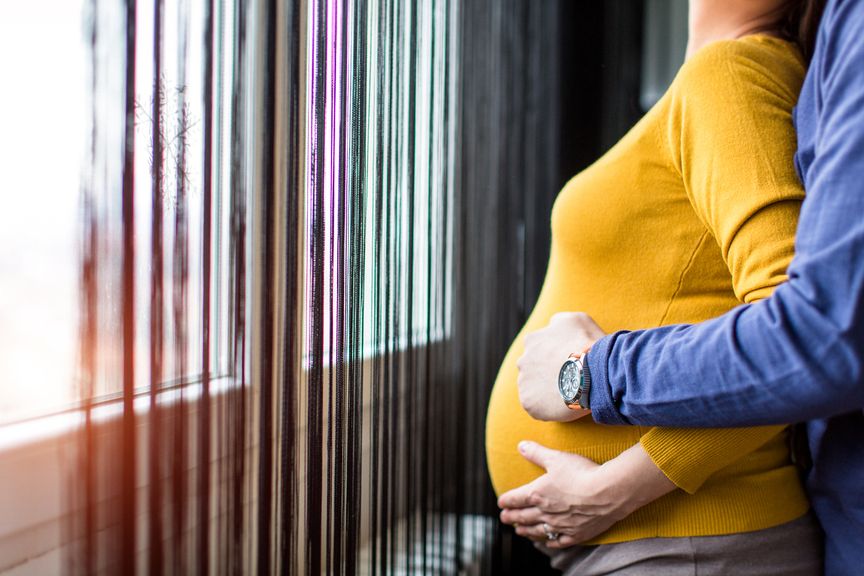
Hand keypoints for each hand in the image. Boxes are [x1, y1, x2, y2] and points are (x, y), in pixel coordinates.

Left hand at [498, 441, 675, 548]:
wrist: (608, 492)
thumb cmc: (581, 473)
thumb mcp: (556, 458)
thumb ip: (536, 453)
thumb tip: (521, 446)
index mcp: (537, 494)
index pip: (515, 499)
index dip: (506, 501)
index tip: (500, 503)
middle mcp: (545, 513)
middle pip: (523, 517)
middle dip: (512, 517)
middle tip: (504, 519)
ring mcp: (560, 526)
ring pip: (538, 531)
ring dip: (526, 531)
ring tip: (519, 531)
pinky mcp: (576, 534)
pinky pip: (558, 541)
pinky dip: (550, 541)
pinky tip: (547, 542)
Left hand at [516, 312, 605, 421]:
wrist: (592, 372)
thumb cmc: (587, 344)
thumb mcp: (576, 320)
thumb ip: (558, 323)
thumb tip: (552, 326)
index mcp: (532, 340)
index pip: (540, 349)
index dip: (557, 357)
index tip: (570, 362)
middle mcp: (522, 360)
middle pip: (535, 369)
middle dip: (548, 373)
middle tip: (569, 379)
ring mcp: (524, 382)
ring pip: (534, 388)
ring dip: (547, 391)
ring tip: (568, 393)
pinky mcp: (528, 403)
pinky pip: (536, 407)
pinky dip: (548, 407)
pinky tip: (563, 404)